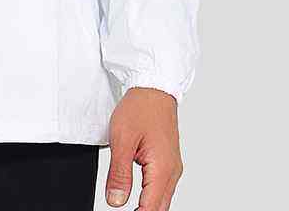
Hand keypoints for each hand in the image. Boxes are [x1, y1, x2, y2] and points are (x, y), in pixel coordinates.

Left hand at [105, 88, 182, 210]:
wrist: (153, 89)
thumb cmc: (140, 108)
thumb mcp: (122, 140)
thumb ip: (119, 174)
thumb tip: (116, 201)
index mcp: (162, 169)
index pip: (150, 208)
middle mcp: (172, 171)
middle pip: (159, 207)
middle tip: (122, 207)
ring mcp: (172, 167)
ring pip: (162, 199)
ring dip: (147, 206)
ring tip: (127, 204)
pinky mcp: (168, 161)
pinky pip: (162, 186)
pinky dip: (150, 195)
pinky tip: (138, 195)